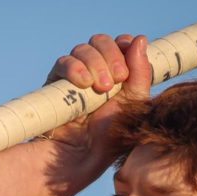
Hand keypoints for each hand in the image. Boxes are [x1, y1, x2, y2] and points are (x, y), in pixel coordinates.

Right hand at [43, 33, 151, 183]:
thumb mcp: (134, 103)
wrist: (83, 156)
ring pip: (82, 49)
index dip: (124, 45)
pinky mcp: (56, 82)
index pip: (120, 44)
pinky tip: (83, 83)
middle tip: (117, 78)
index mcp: (117, 72)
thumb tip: (140, 38)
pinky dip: (75, 68)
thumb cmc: (110, 136)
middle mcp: (95, 70)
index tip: (128, 64)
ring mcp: (74, 74)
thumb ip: (140, 72)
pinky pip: (63, 62)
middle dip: (111, 55)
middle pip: (101, 41)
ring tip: (101, 88)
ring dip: (95, 63)